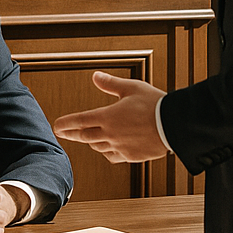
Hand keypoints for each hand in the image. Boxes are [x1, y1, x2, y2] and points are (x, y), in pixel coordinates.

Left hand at [53, 71, 167, 162]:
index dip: (65, 124)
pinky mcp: (132, 156)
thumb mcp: (131, 88)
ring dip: (90, 141)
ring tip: (86, 137)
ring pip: (98, 147)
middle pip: (84, 136)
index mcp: (107, 117)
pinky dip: (106, 151)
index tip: (56, 126)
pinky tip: (107, 148)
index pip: (79, 121)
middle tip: (64, 133)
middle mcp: (111, 134)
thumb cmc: (154, 104)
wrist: (176, 125)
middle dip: (72, 134)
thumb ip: (111, 84)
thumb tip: (95, 76)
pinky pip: (113, 156)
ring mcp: (120, 147)